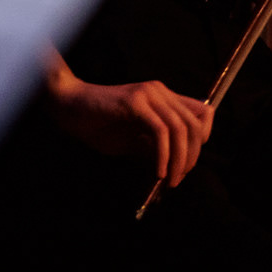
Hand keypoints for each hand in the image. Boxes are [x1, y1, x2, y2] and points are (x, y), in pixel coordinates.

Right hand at [45, 59, 213, 187]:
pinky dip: (163, 155)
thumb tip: (175, 167)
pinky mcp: (135, 104)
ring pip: (180, 128)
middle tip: (178, 178)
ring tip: (170, 179)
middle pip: (195, 124)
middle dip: (192, 155)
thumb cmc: (98, 123)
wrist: (69, 107)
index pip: (202, 113)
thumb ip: (154, 147)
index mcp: (164, 97)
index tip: (189, 162)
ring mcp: (149, 95)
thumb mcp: (133, 138)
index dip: (202, 139)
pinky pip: (160, 132)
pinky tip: (157, 172)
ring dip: (179, 159)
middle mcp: (161, 92)